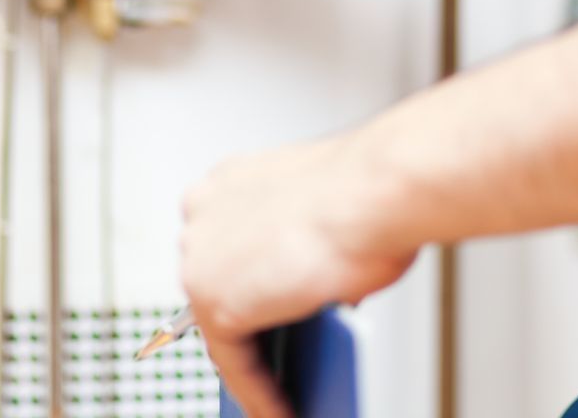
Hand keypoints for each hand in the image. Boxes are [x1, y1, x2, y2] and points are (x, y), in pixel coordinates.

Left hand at [180, 139, 415, 417]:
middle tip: (276, 358)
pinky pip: (234, 363)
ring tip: (283, 393)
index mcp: (229, 183)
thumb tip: (315, 292)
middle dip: (249, 323)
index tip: (262, 310)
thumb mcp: (330, 218)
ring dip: (255, 363)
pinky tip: (283, 410)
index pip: (229, 246)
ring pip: (224, 328)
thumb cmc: (370, 192)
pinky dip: (260, 393)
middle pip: (221, 285)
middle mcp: (205, 213)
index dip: (249, 282)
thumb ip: (308, 252)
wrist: (376, 192)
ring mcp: (201, 257)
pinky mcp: (214, 303)